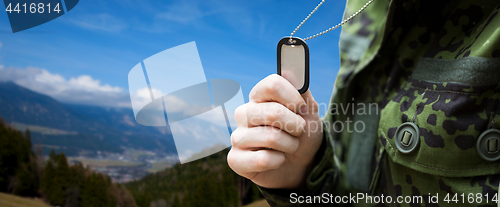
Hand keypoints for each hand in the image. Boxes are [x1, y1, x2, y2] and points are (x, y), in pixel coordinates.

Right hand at [227, 74, 323, 188]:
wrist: (301, 164)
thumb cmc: (303, 135)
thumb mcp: (309, 112)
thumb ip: (302, 92)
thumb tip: (294, 74)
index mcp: (259, 97)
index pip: (271, 84)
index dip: (293, 97)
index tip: (302, 108)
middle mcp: (244, 114)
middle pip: (273, 112)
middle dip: (296, 125)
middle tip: (299, 131)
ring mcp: (238, 136)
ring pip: (271, 137)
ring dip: (290, 145)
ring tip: (289, 147)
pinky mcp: (235, 159)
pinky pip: (262, 159)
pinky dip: (278, 161)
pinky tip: (277, 160)